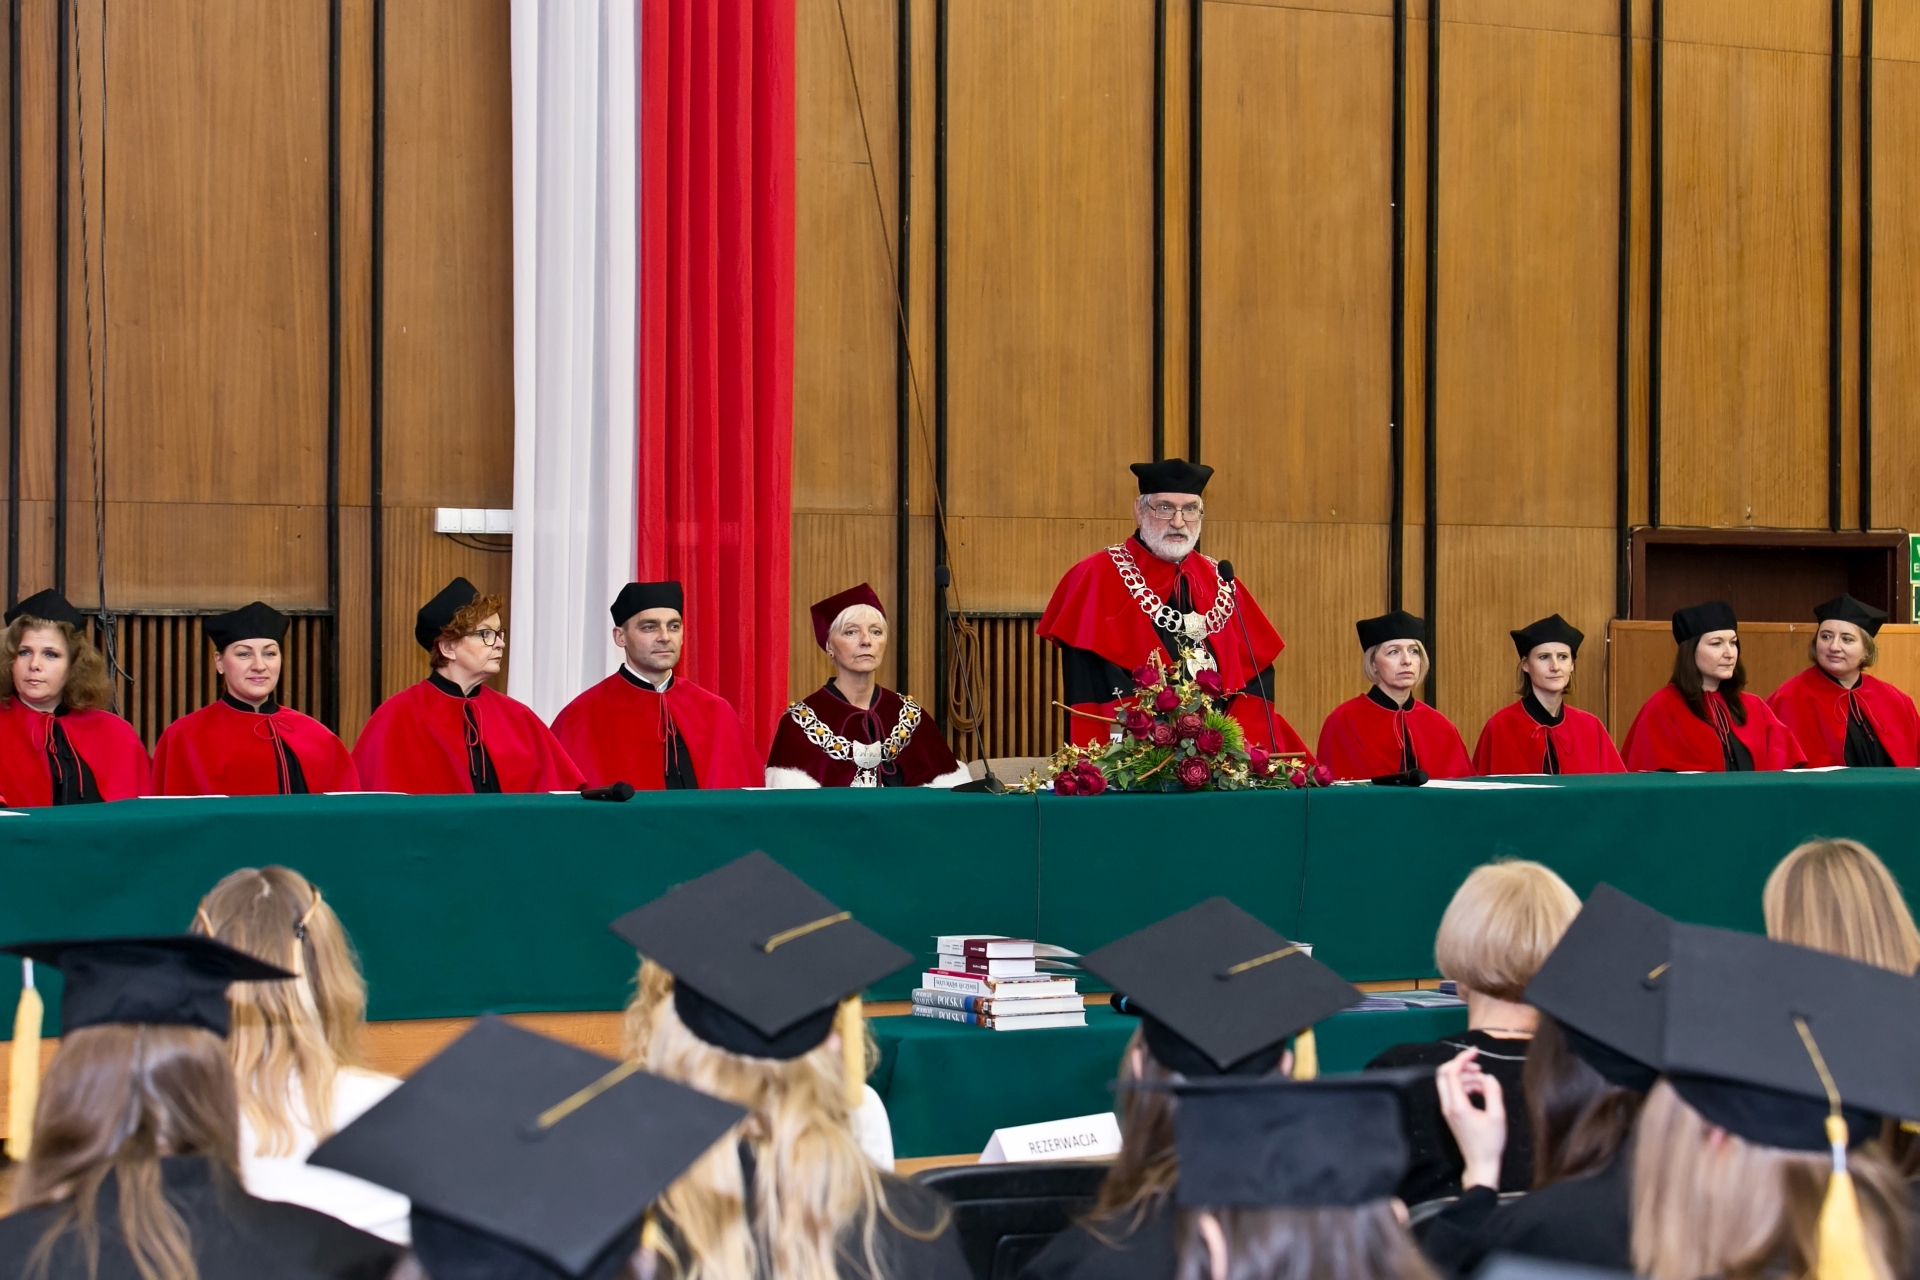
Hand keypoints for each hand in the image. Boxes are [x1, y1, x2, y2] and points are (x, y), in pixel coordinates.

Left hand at [1435, 1046, 1506, 1190]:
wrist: (1481, 1164)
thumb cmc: (1490, 1143)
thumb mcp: (1498, 1117)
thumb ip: (1493, 1093)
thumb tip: (1488, 1077)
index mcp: (1457, 1105)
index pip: (1452, 1073)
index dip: (1462, 1059)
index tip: (1475, 1052)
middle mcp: (1448, 1106)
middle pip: (1443, 1074)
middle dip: (1460, 1066)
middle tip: (1478, 1067)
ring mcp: (1448, 1110)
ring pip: (1449, 1083)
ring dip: (1465, 1077)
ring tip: (1484, 1083)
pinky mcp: (1451, 1114)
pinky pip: (1453, 1092)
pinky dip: (1465, 1086)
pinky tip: (1480, 1091)